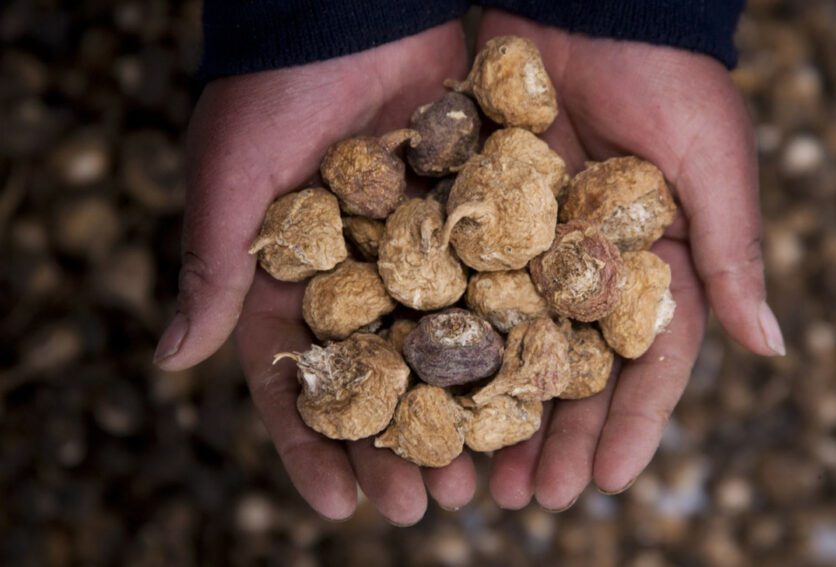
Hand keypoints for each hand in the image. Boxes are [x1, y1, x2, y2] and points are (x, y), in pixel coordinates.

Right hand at [154, 23, 476, 524]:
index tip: (341, 507)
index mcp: (292, 280)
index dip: (315, 447)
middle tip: (430, 510)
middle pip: (381, 381)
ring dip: (463, 415)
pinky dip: (511, 341)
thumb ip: (214, 268)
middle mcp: (359, 277)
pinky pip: (494, 289)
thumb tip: (170, 361)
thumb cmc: (275, 87)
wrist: (348, 5)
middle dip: (401, 447)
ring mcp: (419, 253)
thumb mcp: (232, 178)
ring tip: (489, 477)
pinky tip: (534, 395)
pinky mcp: (470, 220)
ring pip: (444, 350)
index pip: (300, 380)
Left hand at [477, 11, 784, 510]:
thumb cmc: (667, 73)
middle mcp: (596, 268)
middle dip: (556, 436)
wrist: (589, 1)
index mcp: (659, 264)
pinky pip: (465, 291)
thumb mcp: (710, 162)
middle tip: (529, 501)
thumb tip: (773, 349)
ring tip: (476, 476)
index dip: (630, 424)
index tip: (604, 483)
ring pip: (515, 345)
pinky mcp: (485, 219)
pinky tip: (426, 392)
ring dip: (498, 410)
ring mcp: (536, 248)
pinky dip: (449, 342)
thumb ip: (731, 253)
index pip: (649, 361)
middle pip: (574, 369)